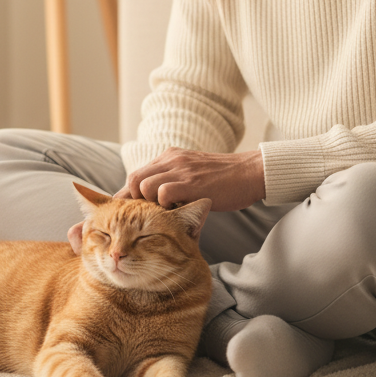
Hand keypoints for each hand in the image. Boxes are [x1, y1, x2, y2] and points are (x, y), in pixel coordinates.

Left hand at [115, 147, 265, 213]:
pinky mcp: (191, 183)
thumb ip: (174, 180)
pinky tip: (174, 214)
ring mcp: (180, 170)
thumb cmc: (223, 179)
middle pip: (134, 179)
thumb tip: (156, 200)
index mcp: (170, 157)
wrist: (249, 172)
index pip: (137, 174)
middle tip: (141, 219)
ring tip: (160, 217)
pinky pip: (163, 193)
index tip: (126, 214)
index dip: (128, 196)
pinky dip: (164, 206)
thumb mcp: (192, 172)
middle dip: (132, 202)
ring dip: (148, 204)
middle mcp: (171, 160)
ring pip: (143, 185)